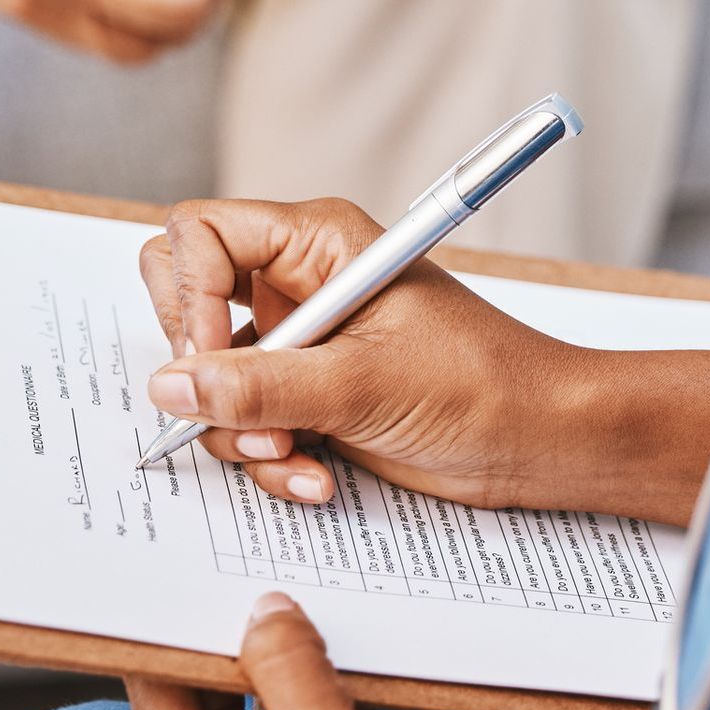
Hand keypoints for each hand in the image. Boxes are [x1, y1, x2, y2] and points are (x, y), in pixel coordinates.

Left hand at [127, 592, 410, 709]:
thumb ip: (292, 676)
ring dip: (286, 653)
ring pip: (265, 701)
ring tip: (297, 588)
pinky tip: (347, 640)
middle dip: (234, 629)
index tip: (176, 564)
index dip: (167, 624)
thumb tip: (267, 608)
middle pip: (212, 689)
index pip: (159, 690)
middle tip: (246, 561)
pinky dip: (327, 683)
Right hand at [140, 198, 709, 523]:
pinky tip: (314, 476)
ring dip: (240, 427)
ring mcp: (296, 338)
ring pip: (208, 372)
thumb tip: (171, 385)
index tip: (205, 357)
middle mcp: (295, 281)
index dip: (189, 292)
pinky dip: (267, 454)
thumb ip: (259, 386)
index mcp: (314, 240)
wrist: (539, 443)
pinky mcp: (303, 391)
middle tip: (234, 406)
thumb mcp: (363, 383)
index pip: (201, 233)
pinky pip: (243, 418)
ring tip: (294, 453)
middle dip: (200, 363)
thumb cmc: (480, 384)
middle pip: (186, 294)